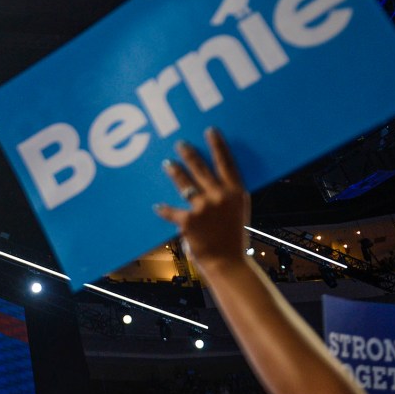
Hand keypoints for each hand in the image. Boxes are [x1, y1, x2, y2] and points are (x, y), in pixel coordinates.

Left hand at [152, 129, 250, 275]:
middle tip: (180, 143)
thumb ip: (227, 196)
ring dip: (174, 172)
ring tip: (167, 164)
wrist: (227, 262)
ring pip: (184, 184)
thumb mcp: (237, 212)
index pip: (227, 163)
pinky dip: (164, 210)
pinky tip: (157, 206)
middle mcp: (220, 197)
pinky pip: (171, 210)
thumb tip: (215, 181)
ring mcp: (203, 208)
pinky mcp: (188, 220)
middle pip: (201, 168)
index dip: (218, 145)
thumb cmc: (232, 237)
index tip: (210, 131)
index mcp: (236, 193)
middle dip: (189, 154)